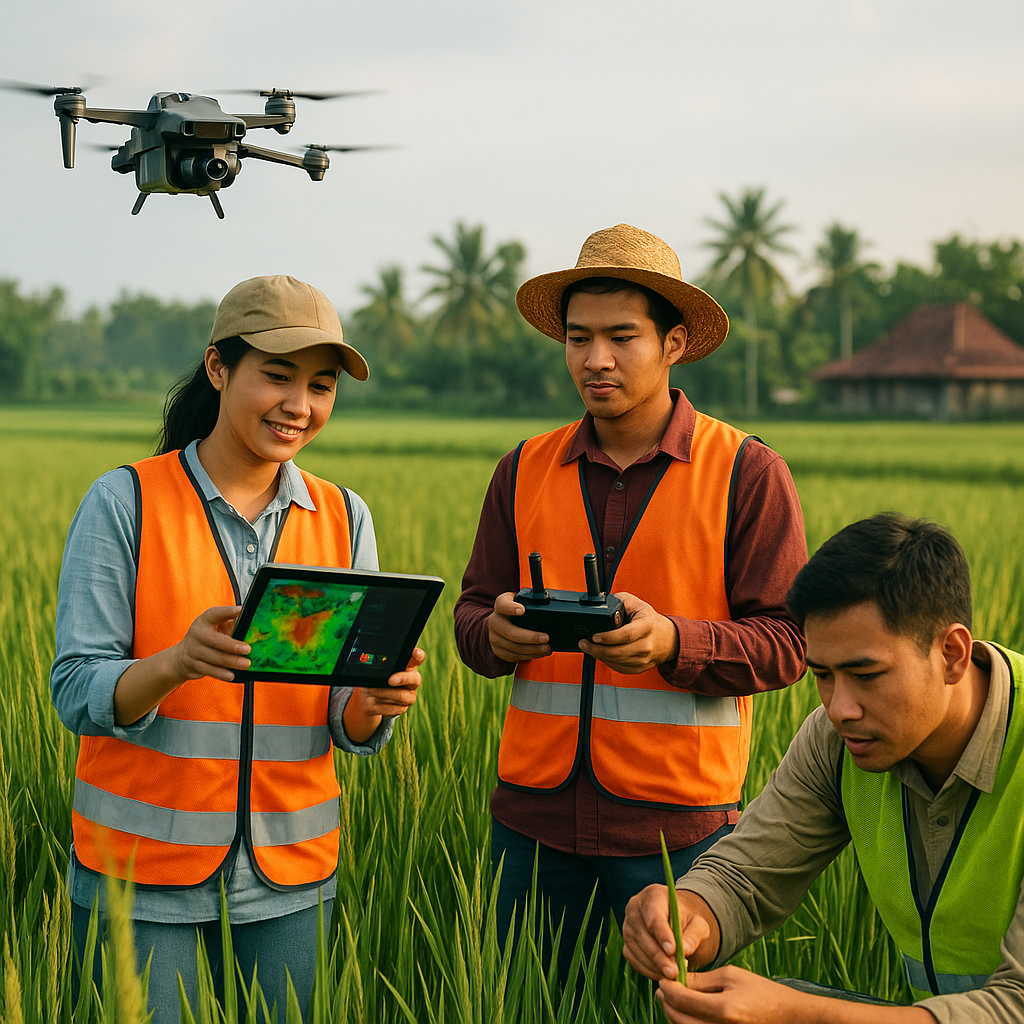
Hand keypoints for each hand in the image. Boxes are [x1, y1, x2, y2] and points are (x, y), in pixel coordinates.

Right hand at [114, 605, 249, 725]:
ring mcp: (193, 651)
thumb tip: (247, 622)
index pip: (214, 614)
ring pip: (213, 657)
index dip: (226, 611)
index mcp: (203, 621)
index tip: (240, 610)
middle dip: (232, 645)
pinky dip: (220, 673)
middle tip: (247, 649)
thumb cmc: (205, 639)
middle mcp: (196, 634)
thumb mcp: (215, 628)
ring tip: (245, 664)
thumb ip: (230, 624)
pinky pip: (208, 670)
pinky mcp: (193, 665)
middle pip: (214, 640)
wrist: (180, 657)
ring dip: (230, 661)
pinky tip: (231, 675)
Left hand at [344, 648, 424, 741]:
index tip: (415, 653)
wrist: (368, 694)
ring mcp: (409, 696)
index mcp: (408, 665)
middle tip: (391, 680)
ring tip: (371, 689)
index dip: (418, 655)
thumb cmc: (375, 675)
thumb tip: (373, 663)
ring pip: (401, 696)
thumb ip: (379, 663)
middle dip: (402, 679)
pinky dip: (379, 703)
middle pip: (415, 679)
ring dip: (383, 692)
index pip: (418, 658)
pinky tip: (373, 698)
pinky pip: (392, 708)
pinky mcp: (400, 709)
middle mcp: (412, 681)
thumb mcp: (376, 667)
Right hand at [487, 592, 550, 662]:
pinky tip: (539, 653)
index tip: (522, 610)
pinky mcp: (498, 651)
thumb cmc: (515, 609)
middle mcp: (494, 621)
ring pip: (514, 647)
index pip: (502, 605)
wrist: (500, 623)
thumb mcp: (519, 600)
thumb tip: (548, 602)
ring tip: (547, 648)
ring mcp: (494, 638)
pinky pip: (514, 656)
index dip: (511, 608)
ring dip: (532, 649)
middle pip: (510, 632)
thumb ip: (530, 599)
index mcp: (500, 605)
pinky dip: (529, 656)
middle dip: (530, 637)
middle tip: (546, 638)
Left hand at [579, 593, 678, 673]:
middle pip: (618, 652)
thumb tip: (602, 608)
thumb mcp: (635, 603)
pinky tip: (601, 653)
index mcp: (647, 625)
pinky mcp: (639, 668)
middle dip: (597, 649)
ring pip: (616, 661)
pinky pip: (618, 667)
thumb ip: (617, 602)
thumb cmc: (648, 619)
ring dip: (599, 655)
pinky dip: (607, 661)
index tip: (594, 636)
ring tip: (589, 647)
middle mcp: (647, 644)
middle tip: (584, 643)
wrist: (666, 638)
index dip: (608, 637)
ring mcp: (644, 659)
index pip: (626, 634)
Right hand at [624, 884, 719, 980]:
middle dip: (658, 956)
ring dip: (653, 965)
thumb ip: (693, 935)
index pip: (654, 916)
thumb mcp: (698, 924)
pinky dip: (646, 969)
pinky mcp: (627, 942)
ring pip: (636, 948)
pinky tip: (661, 975)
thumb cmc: (688, 920)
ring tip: (671, 976)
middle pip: (643, 934)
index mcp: (653, 895)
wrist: (677, 922)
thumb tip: (684, 950)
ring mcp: (628, 925)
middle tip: (674, 972)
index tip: (673, 951)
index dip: (662, 935)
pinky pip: (633, 958)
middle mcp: (635, 908)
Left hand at [657, 967, 800, 1022]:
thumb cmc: (759, 991)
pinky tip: (687, 1011)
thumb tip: (675, 979)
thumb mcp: (730, 976)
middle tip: (663, 988)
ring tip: (673, 998)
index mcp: (724, 1009)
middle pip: (678, 1019)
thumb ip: (701, 980)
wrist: (787, 1016)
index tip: (663, 979)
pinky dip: (687, 1023)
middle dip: (667, 1002)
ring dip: (674, 1014)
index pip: (682, 1000)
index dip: (667, 988)